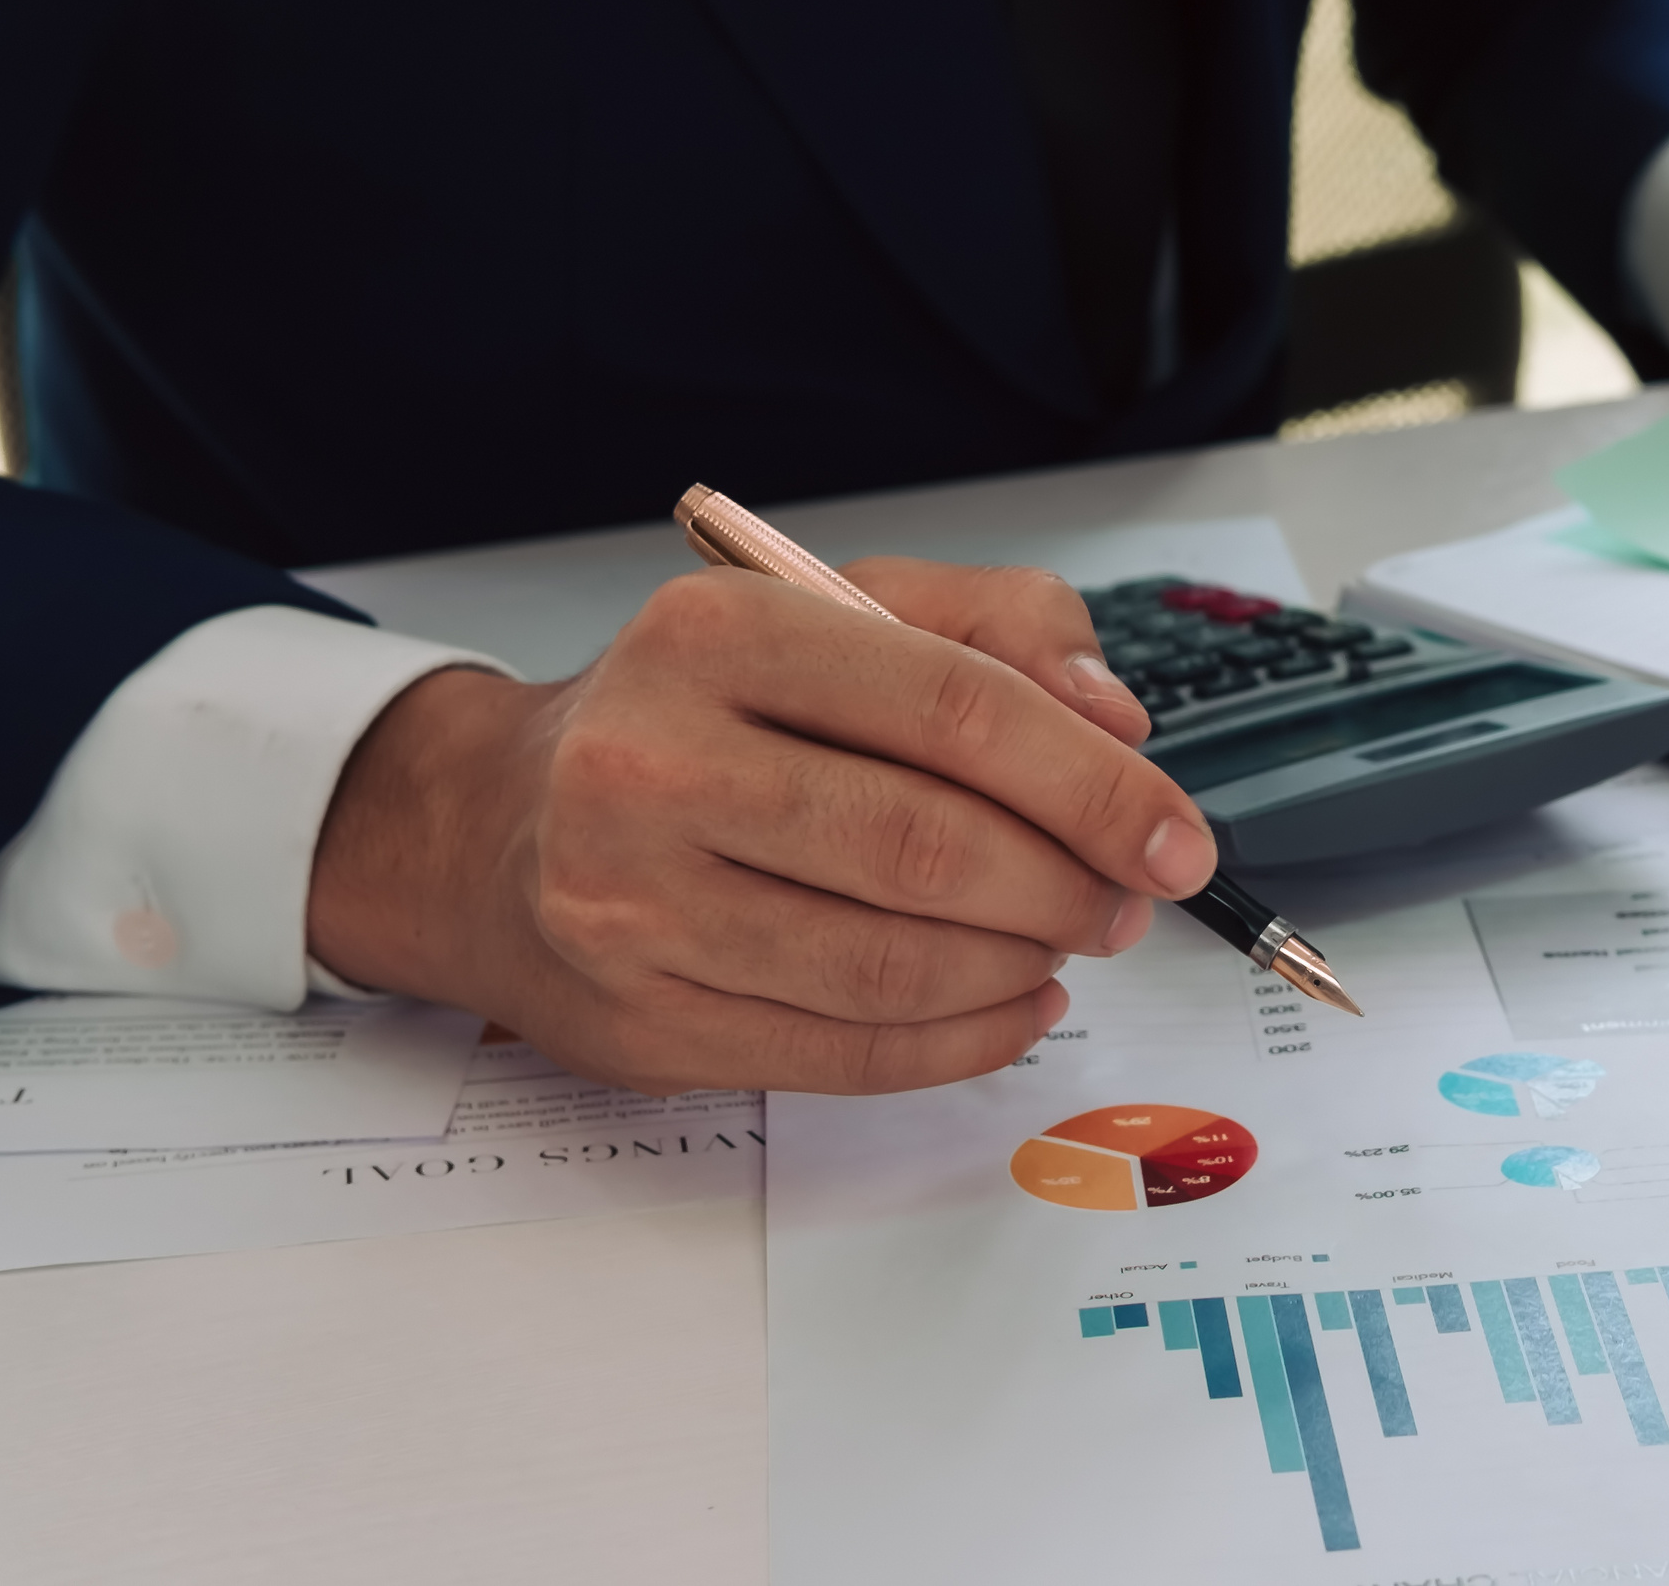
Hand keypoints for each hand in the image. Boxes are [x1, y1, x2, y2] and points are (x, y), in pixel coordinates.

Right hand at [307, 558, 1211, 1097]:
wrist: (493, 827)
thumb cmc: (699, 711)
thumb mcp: (835, 613)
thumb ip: (994, 628)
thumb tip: (1115, 719)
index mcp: (716, 634)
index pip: (954, 709)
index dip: (1094, 783)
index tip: (1175, 834)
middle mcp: (653, 765)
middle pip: (927, 850)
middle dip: (1069, 886)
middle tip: (1127, 899)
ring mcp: (632, 906)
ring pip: (892, 968)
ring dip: (1021, 967)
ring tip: (1067, 941)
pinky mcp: (639, 1023)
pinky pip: (844, 1056)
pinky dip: (963, 1043)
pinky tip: (1012, 1005)